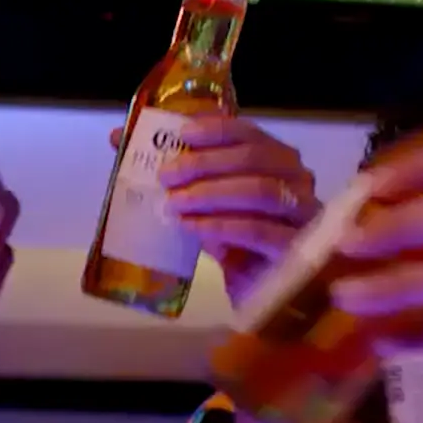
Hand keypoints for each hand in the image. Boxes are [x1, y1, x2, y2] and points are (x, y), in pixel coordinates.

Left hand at [109, 116, 317, 305]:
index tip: (181, 135)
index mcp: (276, 160)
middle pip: (255, 158)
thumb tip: (119, 139)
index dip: (215, 129)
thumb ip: (172, 173)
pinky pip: (261, 231)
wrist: (261, 293)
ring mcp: (302, 214)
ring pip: (262, 190)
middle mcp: (297, 180)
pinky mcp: (297, 250)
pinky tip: (194, 227)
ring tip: (176, 203)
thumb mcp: (204, 205)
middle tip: (166, 176)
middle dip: (206, 163)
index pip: (249, 133)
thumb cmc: (234, 241)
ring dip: (213, 192)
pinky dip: (223, 226)